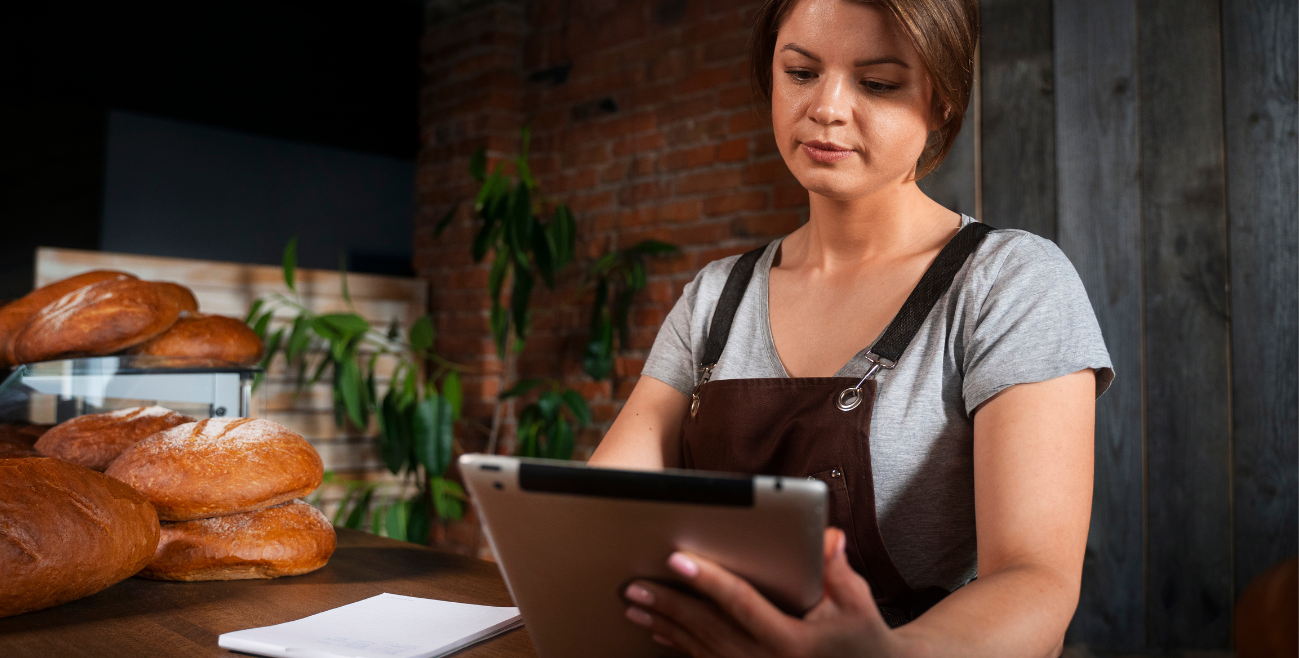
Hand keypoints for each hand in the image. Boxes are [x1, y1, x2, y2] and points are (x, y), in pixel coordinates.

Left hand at [622, 528, 917, 657]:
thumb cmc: (863, 638)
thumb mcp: (856, 603)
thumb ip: (836, 570)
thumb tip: (828, 535)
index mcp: (792, 642)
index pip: (741, 604)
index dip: (708, 581)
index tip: (676, 559)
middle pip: (708, 629)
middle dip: (668, 605)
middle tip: (633, 585)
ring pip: (699, 649)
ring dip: (664, 625)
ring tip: (633, 603)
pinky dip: (679, 645)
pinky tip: (657, 631)